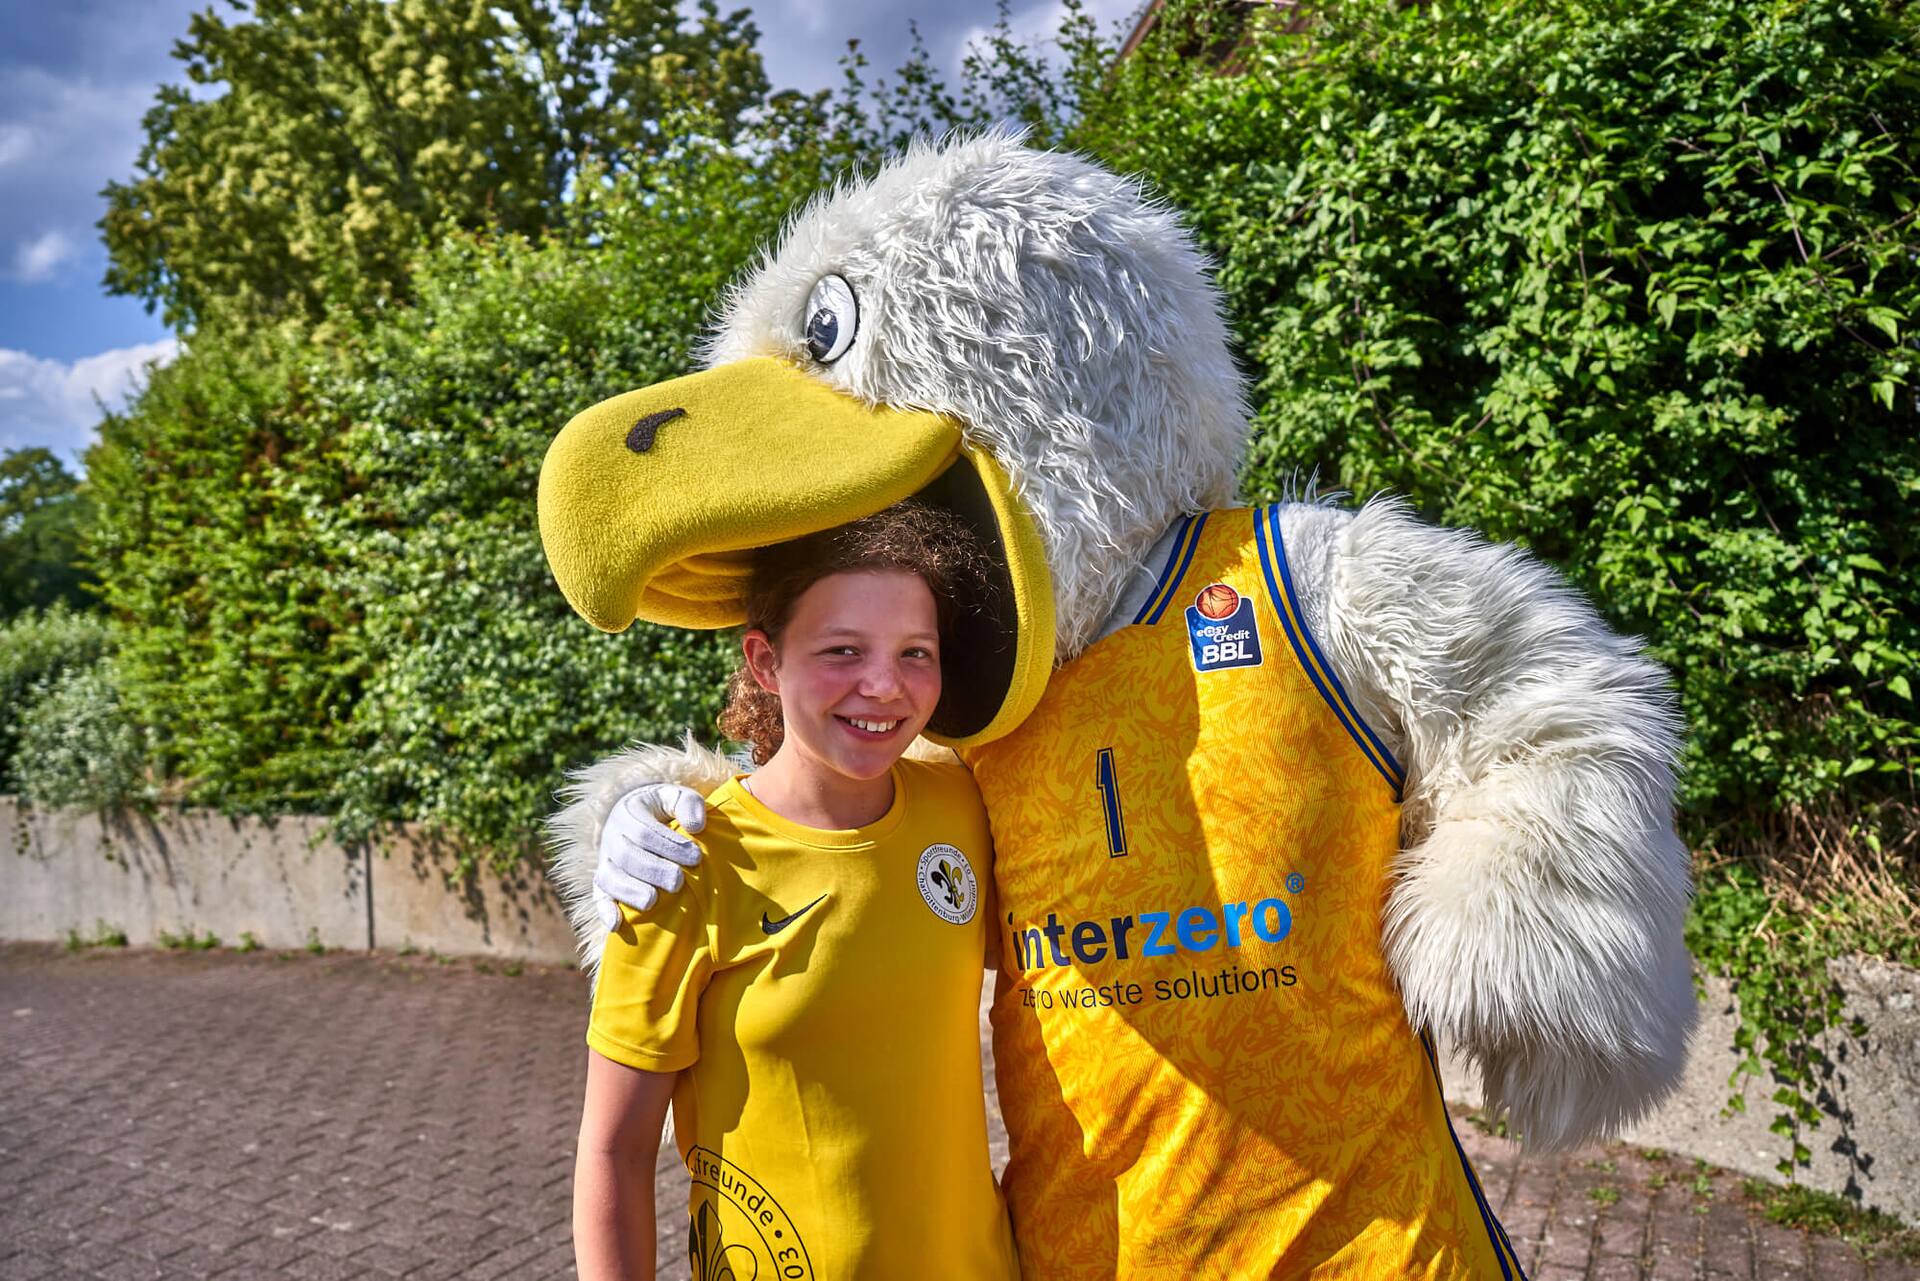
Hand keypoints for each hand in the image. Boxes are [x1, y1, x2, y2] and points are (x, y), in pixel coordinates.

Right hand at [594, 784, 706, 928]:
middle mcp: (612, 836)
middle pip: (627, 856)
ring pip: (609, 878)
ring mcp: (605, 861)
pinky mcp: (603, 883)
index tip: (696, 857)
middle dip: (654, 870)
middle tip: (678, 881)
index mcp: (628, 812)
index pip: (644, 832)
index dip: (669, 846)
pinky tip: (616, 924)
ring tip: (653, 901)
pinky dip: (605, 911)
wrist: (638, 816)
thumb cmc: (664, 809)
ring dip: (630, 892)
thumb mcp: (676, 797)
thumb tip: (696, 826)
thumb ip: (688, 804)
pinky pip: (598, 897)